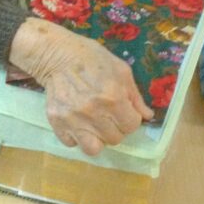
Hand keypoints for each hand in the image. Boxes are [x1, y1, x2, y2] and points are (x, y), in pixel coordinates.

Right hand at [9, 18, 152, 156]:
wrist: (56, 54)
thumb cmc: (92, 58)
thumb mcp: (120, 70)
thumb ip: (135, 96)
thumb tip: (147, 116)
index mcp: (113, 97)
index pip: (132, 126)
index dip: (130, 119)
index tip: (123, 112)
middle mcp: (94, 112)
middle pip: (115, 139)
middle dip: (115, 128)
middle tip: (108, 116)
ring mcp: (73, 119)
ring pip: (93, 149)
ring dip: (96, 139)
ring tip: (94, 127)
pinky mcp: (56, 122)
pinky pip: (71, 143)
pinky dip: (75, 137)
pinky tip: (77, 123)